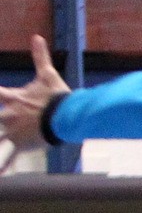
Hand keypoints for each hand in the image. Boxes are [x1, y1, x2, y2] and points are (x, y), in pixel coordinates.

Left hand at [0, 35, 70, 171]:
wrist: (64, 115)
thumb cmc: (57, 96)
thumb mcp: (47, 75)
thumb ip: (40, 57)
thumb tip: (36, 36)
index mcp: (14, 98)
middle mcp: (10, 114)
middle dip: (1, 120)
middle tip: (1, 120)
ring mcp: (14, 131)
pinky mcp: (22, 145)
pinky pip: (11, 157)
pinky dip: (5, 167)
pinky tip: (0, 176)